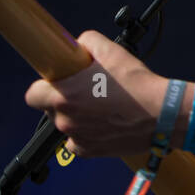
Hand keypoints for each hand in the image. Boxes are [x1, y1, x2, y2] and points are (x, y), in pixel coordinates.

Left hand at [24, 29, 169, 157]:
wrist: (161, 114)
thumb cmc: (136, 84)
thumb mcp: (112, 51)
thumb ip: (87, 42)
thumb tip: (78, 46)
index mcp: (64, 95)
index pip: (32, 94)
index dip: (44, 87)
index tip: (57, 82)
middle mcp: (65, 120)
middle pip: (50, 108)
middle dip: (63, 99)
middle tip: (86, 91)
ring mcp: (76, 138)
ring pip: (65, 125)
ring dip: (76, 116)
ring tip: (100, 107)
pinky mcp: (89, 151)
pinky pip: (77, 142)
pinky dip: (86, 134)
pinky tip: (104, 123)